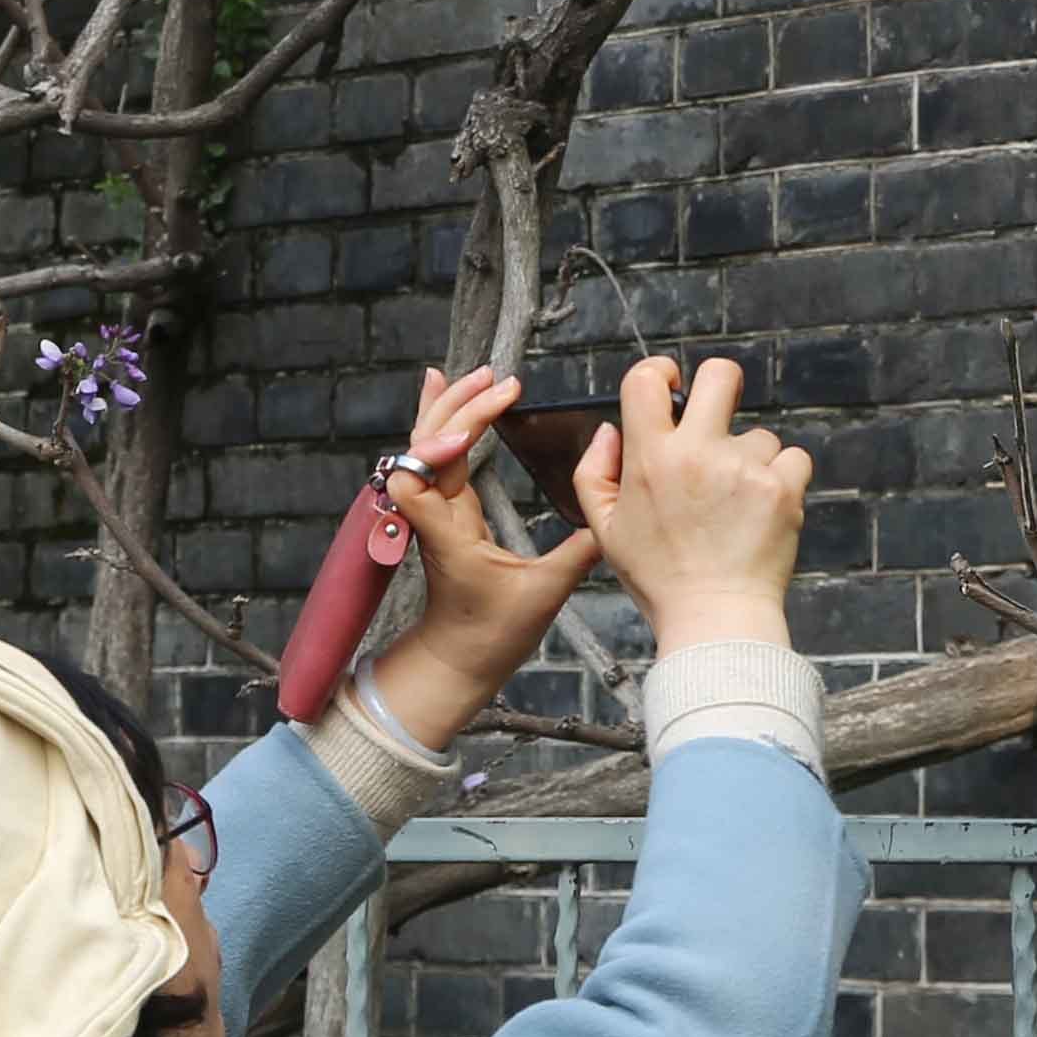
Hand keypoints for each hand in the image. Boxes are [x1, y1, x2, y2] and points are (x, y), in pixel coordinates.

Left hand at [374, 365, 598, 746]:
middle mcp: (432, 514)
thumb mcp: (544, 593)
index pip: (422, 469)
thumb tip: (615, 516)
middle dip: (459, 405)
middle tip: (498, 378)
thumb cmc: (492, 635)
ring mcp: (435, 512)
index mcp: (445, 531)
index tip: (485, 418)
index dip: (444, 436)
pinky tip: (447, 398)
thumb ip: (578, 551)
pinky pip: (435, 458)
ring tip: (477, 374)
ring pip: (428, 446)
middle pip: (426, 443)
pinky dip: (443, 425)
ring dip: (452, 408)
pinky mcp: (445, 514)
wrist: (455, 662)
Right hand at [572, 355, 810, 656]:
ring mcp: (744, 467)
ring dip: (751, 460)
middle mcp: (697, 453)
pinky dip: (783, 480)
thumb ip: (595, 473)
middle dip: (721, 385)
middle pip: (720, 374)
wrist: (716, 618)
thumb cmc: (659, 577)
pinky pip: (792, 459)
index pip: (647, 379)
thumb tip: (611, 429)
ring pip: (759, 435)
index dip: (661, 372)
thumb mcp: (606, 529)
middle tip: (719, 415)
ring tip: (735, 507)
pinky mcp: (782, 487)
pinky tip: (762, 511)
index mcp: (650, 457)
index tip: (671, 387)